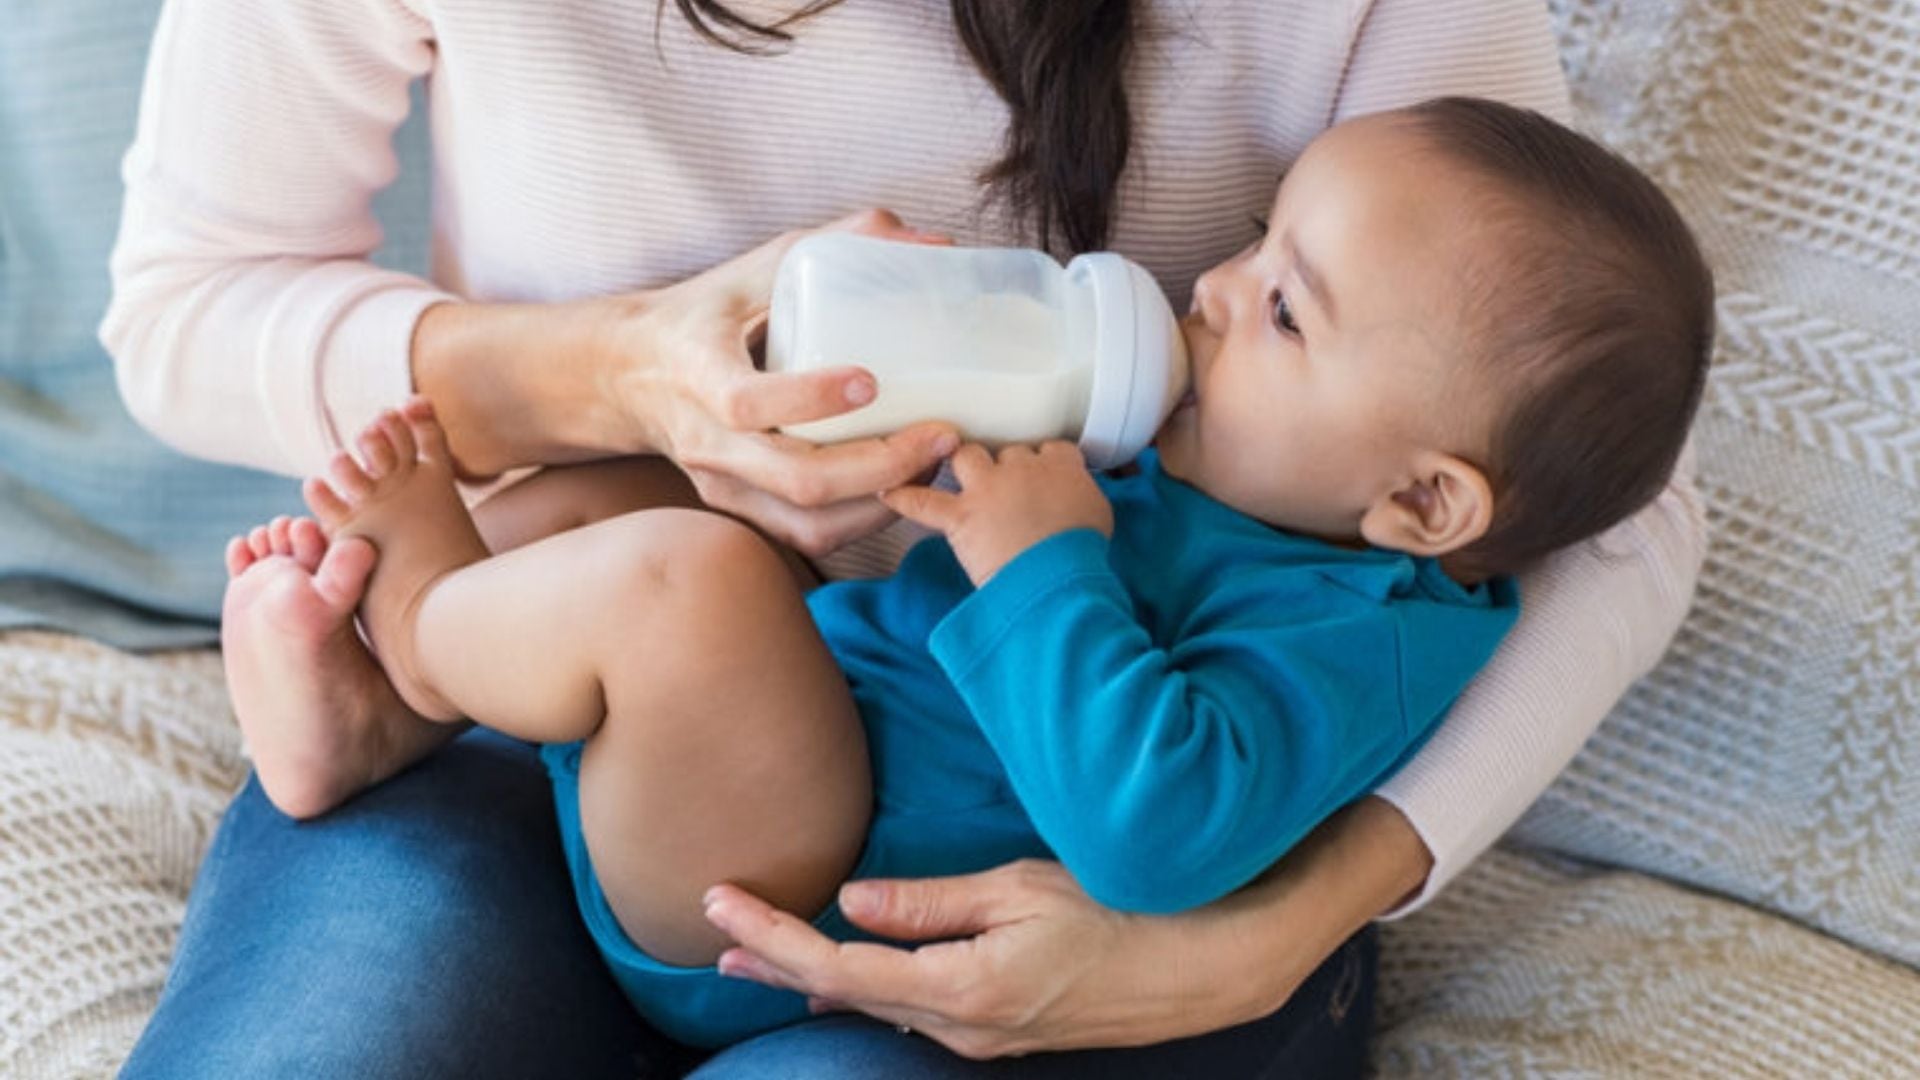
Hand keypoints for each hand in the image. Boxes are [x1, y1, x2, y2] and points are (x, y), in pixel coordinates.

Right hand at [604, 208, 960, 556]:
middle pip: (798, 480)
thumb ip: (841, 242)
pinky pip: (807, 534)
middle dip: (882, 466)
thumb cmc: (706, 313)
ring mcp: (723, 484)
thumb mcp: (758, 266)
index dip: (810, 398)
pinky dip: (864, 520)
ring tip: (934, 463)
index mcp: (699, 372)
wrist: (629, 373)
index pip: (747, 402)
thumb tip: (935, 242)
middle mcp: (708, 441)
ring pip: (810, 522)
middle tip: (942, 435)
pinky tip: (902, 486)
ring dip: (883, 502)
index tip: (872, 382)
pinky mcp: (740, 508)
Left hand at [701, 798, 1431, 1059]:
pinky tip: (847, 971)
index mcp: (961, 989)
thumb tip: (853, 901)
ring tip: (759, 954)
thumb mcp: (1021, 888)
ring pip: (878, 1006)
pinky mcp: (1003, 1030)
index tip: (718, 903)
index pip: (838, 967)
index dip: (772, 937)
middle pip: (844, 996)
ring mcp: (984, 1038)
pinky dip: (867, 985)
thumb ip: (931, 903)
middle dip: (775, 963)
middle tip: (714, 936)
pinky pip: (916, 1009)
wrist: (1208, 965)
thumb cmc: (1123, 910)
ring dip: (814, 977)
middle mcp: (962, 1027)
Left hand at [881, 442, 1112, 584]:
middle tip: (1006, 487)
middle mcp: (1021, 467)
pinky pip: (922, 502)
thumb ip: (1082, 495)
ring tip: (961, 475)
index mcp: (1060, 465)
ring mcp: (987, 489)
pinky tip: (889, 492)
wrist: (1057, 578)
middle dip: (1004, 467)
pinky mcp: (961, 516)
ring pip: (967, 456)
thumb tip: (1074, 500)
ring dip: (963, 464)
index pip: (1049, 448)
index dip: (1043, 461)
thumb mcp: (1098, 514)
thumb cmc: (1081, 553)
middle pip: (1007, 451)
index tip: (1042, 474)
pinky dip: (904, 498)